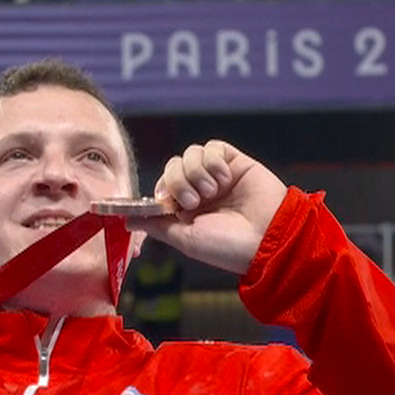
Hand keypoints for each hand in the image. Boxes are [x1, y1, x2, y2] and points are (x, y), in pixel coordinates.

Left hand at [140, 141, 287, 275]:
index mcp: (187, 211)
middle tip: (192, 201)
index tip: (164, 202)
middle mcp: (201, 191)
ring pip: (190, 154)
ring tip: (212, 192)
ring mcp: (217, 176)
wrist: (268, 239)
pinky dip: (213, 162)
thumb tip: (127, 220)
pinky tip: (225, 180)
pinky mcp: (235, 162)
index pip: (162, 187)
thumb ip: (156, 225)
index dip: (160, 190)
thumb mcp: (185, 239)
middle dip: (176, 182)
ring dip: (195, 172)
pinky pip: (212, 147)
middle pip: (173, 167)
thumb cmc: (228, 246)